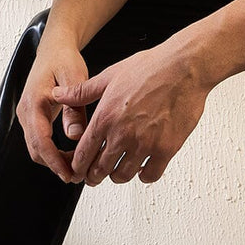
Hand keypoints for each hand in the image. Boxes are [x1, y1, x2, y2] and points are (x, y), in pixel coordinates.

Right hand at [16, 43, 89, 182]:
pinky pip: (39, 139)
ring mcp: (27, 114)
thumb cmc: (64, 59)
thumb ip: (74, 108)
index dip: (54, 161)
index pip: (41, 141)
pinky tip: (70, 152)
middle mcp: (26, 111)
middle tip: (78, 174)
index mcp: (34, 102)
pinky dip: (52, 150)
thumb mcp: (74, 78)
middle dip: (55, 165)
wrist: (54, 48)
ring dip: (54, 159)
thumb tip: (74, 137)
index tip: (68, 174)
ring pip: (36, 147)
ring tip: (77, 165)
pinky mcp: (33, 116)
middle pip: (36, 149)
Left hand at [52, 42, 209, 184]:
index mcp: (106, 117)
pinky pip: (150, 175)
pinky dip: (144, 176)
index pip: (83, 154)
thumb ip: (82, 91)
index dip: (77, 167)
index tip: (78, 171)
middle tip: (94, 177)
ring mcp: (145, 144)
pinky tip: (143, 169)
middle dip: (94, 176)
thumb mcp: (109, 76)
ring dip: (117, 176)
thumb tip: (60, 96)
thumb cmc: (151, 68)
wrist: (184, 68)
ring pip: (123, 175)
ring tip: (118, 172)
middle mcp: (123, 134)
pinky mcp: (166, 149)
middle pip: (100, 170)